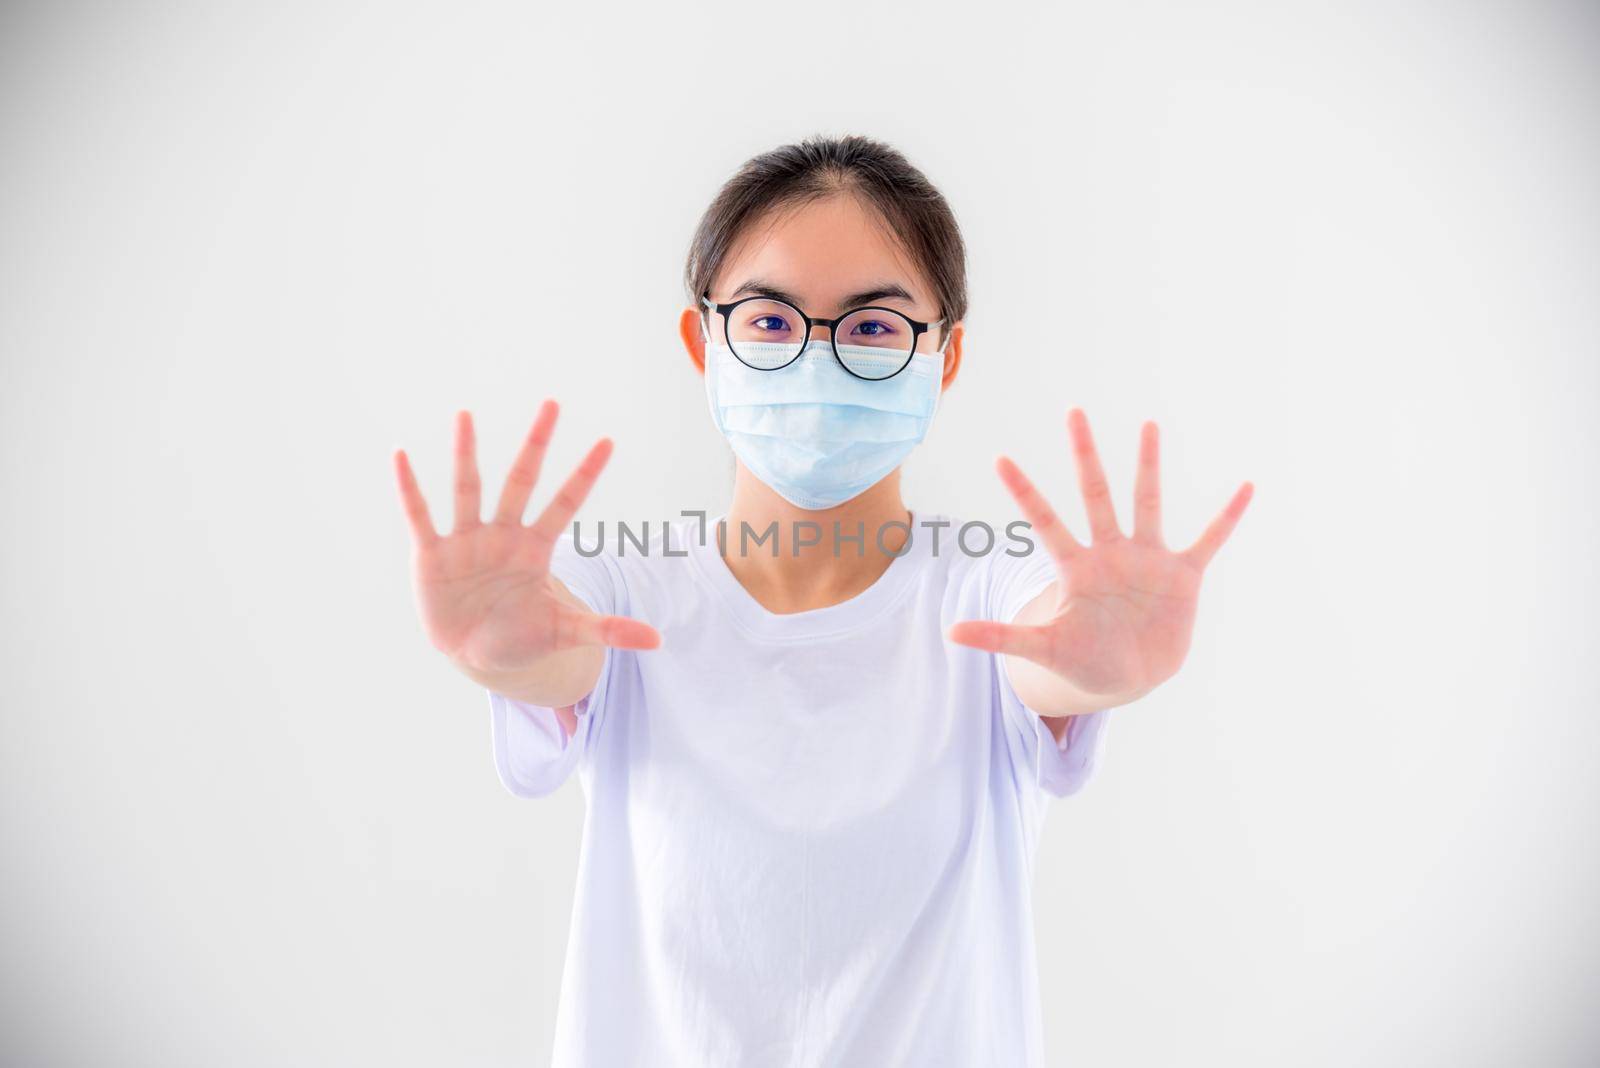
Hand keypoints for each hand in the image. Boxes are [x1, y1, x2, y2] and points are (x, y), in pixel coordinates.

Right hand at [392, 401, 659, 679]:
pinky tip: (401, 456)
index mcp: (536, 547)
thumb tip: (658, 639)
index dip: (585, 475)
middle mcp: (503, 534)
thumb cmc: (523, 637)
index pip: (566, 503)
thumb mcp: (565, 632)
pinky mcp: (432, 556)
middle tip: (553, 405)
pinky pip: (420, 516)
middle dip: (537, 445)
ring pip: (468, 489)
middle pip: (522, 481)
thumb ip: (607, 630)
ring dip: (466, 454)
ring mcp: (467, 541)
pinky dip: (409, 489)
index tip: (609, 442)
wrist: (476, 655)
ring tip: (465, 415)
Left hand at [947, 409, 1251, 705]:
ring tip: (1148, 425)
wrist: (1129, 676)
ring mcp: (1147, 560)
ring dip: (1147, 465)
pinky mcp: (1182, 576)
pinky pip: (1208, 540)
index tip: (999, 459)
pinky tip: (1246, 488)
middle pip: (1095, 494)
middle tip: (1073, 412)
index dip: (1024, 493)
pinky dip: (1228, 518)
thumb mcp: (1043, 649)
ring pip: (1147, 502)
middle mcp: (1110, 552)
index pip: (1044, 521)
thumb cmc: (1084, 660)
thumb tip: (949, 633)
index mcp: (1075, 567)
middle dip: (1085, 456)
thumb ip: (1001, 638)